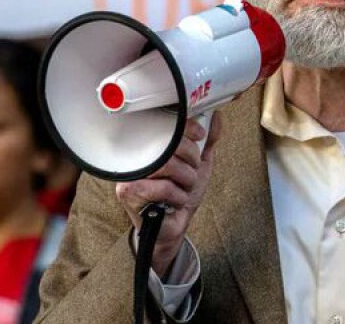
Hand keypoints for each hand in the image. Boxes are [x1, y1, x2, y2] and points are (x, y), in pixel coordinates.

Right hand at [116, 115, 222, 277]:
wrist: (171, 227)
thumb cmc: (180, 195)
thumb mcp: (199, 165)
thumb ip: (208, 141)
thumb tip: (216, 117)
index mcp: (150, 145)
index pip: (166, 125)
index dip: (187, 127)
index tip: (200, 135)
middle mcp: (136, 156)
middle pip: (168, 144)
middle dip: (191, 160)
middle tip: (192, 172)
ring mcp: (130, 174)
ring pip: (167, 165)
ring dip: (186, 181)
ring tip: (182, 189)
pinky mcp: (128, 193)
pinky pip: (162, 188)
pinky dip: (177, 197)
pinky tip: (172, 202)